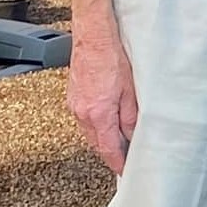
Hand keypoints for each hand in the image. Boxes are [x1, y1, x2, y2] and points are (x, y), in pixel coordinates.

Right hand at [68, 25, 138, 174]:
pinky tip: (108, 121)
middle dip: (112, 154)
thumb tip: (133, 138)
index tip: (127, 172)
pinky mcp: (74, 95)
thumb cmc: (114, 57)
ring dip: (104, 138)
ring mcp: (75, 104)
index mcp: (98, 115)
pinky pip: (85, 119)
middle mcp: (82, 112)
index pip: (108, 150)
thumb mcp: (132, 91)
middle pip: (97, 143)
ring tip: (120, 142)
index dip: (119, 164)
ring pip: (90, 131)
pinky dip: (97, 125)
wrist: (94, 35)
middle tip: (127, 159)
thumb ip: (131, 118)